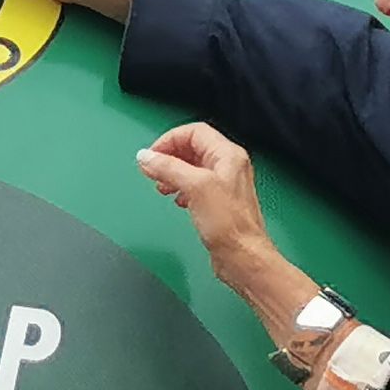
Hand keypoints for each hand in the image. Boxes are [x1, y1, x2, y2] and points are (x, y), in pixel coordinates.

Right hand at [134, 121, 275, 282]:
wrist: (243, 257)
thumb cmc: (228, 224)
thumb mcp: (194, 187)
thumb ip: (168, 168)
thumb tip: (146, 157)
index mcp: (228, 155)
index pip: (194, 132)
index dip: (170, 139)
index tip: (151, 155)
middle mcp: (229, 166)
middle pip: (192, 148)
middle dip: (169, 156)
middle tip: (152, 170)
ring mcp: (225, 185)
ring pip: (192, 168)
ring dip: (173, 173)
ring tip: (161, 186)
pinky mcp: (219, 203)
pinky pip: (195, 186)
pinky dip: (181, 188)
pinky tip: (177, 200)